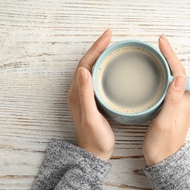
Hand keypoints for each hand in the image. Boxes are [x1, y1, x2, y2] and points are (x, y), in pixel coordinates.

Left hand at [67, 29, 114, 160]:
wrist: (94, 153)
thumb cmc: (95, 138)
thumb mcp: (91, 117)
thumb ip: (86, 95)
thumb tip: (83, 70)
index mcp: (77, 93)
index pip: (85, 63)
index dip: (96, 48)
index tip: (108, 36)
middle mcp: (78, 92)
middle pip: (87, 63)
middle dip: (98, 48)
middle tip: (111, 36)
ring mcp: (84, 96)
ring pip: (91, 69)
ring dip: (100, 55)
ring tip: (112, 46)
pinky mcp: (91, 100)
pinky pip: (96, 77)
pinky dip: (103, 67)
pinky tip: (112, 67)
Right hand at [143, 35, 189, 165]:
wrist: (164, 162)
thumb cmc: (163, 145)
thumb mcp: (166, 122)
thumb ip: (172, 100)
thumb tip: (180, 77)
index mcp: (183, 102)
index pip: (179, 72)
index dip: (170, 55)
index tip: (161, 41)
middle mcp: (183, 101)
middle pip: (177, 72)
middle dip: (168, 56)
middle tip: (158, 44)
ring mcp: (177, 106)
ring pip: (172, 79)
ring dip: (166, 65)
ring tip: (155, 54)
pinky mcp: (171, 110)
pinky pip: (167, 88)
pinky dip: (161, 77)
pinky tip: (153, 76)